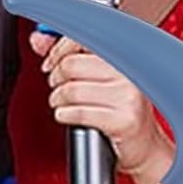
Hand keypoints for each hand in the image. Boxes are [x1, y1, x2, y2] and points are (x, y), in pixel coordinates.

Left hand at [31, 29, 175, 183]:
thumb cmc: (120, 110)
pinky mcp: (123, 120)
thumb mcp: (96, 77)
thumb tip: (38, 39)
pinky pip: (78, 113)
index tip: (50, 62)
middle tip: (58, 87)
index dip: (58, 50)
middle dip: (55, 78)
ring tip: (63, 104)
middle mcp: (128, 72)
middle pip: (71, 65)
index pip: (81, 38)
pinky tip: (68, 116)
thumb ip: (67, 55)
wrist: (144, 145)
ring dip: (57, 100)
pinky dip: (64, 115)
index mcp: (122, 56)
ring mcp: (128, 96)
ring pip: (71, 91)